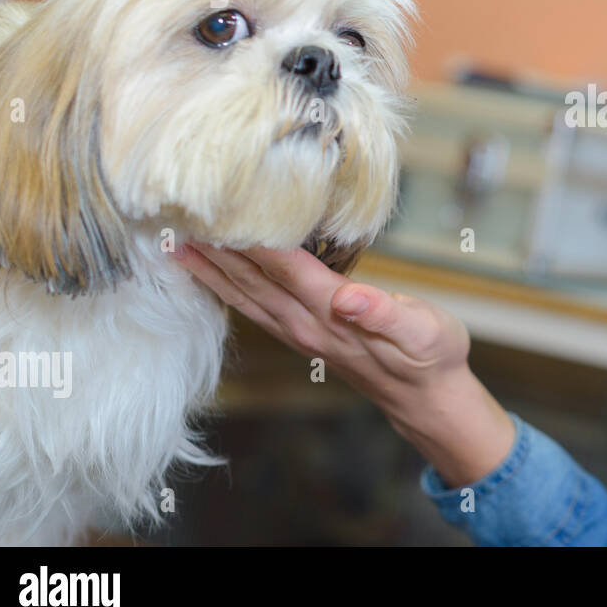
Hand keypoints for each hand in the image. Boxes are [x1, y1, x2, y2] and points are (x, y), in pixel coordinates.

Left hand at [171, 241, 471, 432]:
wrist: (427, 397)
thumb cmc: (432, 355)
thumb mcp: (423, 330)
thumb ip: (384, 313)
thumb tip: (349, 300)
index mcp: (334, 314)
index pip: (284, 268)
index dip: (252, 238)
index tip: (219, 209)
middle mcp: (307, 325)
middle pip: (251, 281)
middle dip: (215, 251)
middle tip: (176, 220)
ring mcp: (300, 334)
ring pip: (245, 297)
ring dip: (210, 272)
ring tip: (175, 245)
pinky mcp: (302, 337)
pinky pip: (254, 309)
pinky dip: (227, 289)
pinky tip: (212, 276)